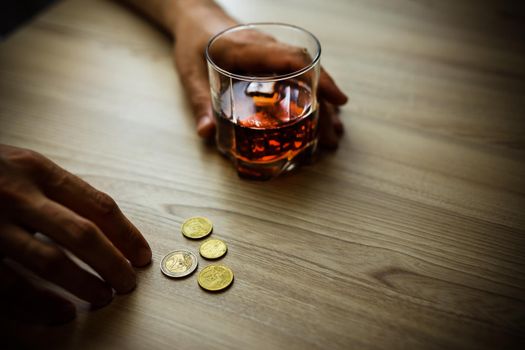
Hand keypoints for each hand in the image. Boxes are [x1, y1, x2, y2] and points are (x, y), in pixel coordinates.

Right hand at [0, 145, 151, 323]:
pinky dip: (40, 304)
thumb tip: (106, 225)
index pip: (98, 205)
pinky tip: (61, 313)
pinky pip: (10, 285)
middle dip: (113, 263)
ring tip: (104, 297)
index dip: (127, 234)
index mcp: (37, 170)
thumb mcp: (22, 166)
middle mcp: (17, 194)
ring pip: (50, 263)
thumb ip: (57, 189)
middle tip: (129, 283)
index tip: (142, 255)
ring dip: (84, 284)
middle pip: (82, 235)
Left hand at [171, 0, 347, 147]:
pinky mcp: (272, 59)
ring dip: (321, 103)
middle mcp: (267, 47)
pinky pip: (297, 75)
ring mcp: (272, 53)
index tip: (336, 100)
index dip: (318, 78)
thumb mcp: (190, 73)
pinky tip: (318, 116)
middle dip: (324, 104)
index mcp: (249, 48)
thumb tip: (207, 133)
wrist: (196, 20)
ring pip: (306, 74)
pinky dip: (310, 96)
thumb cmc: (193, 42)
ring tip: (331, 132)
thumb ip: (199, 102)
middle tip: (332, 135)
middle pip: (306, 72)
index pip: (292, 59)